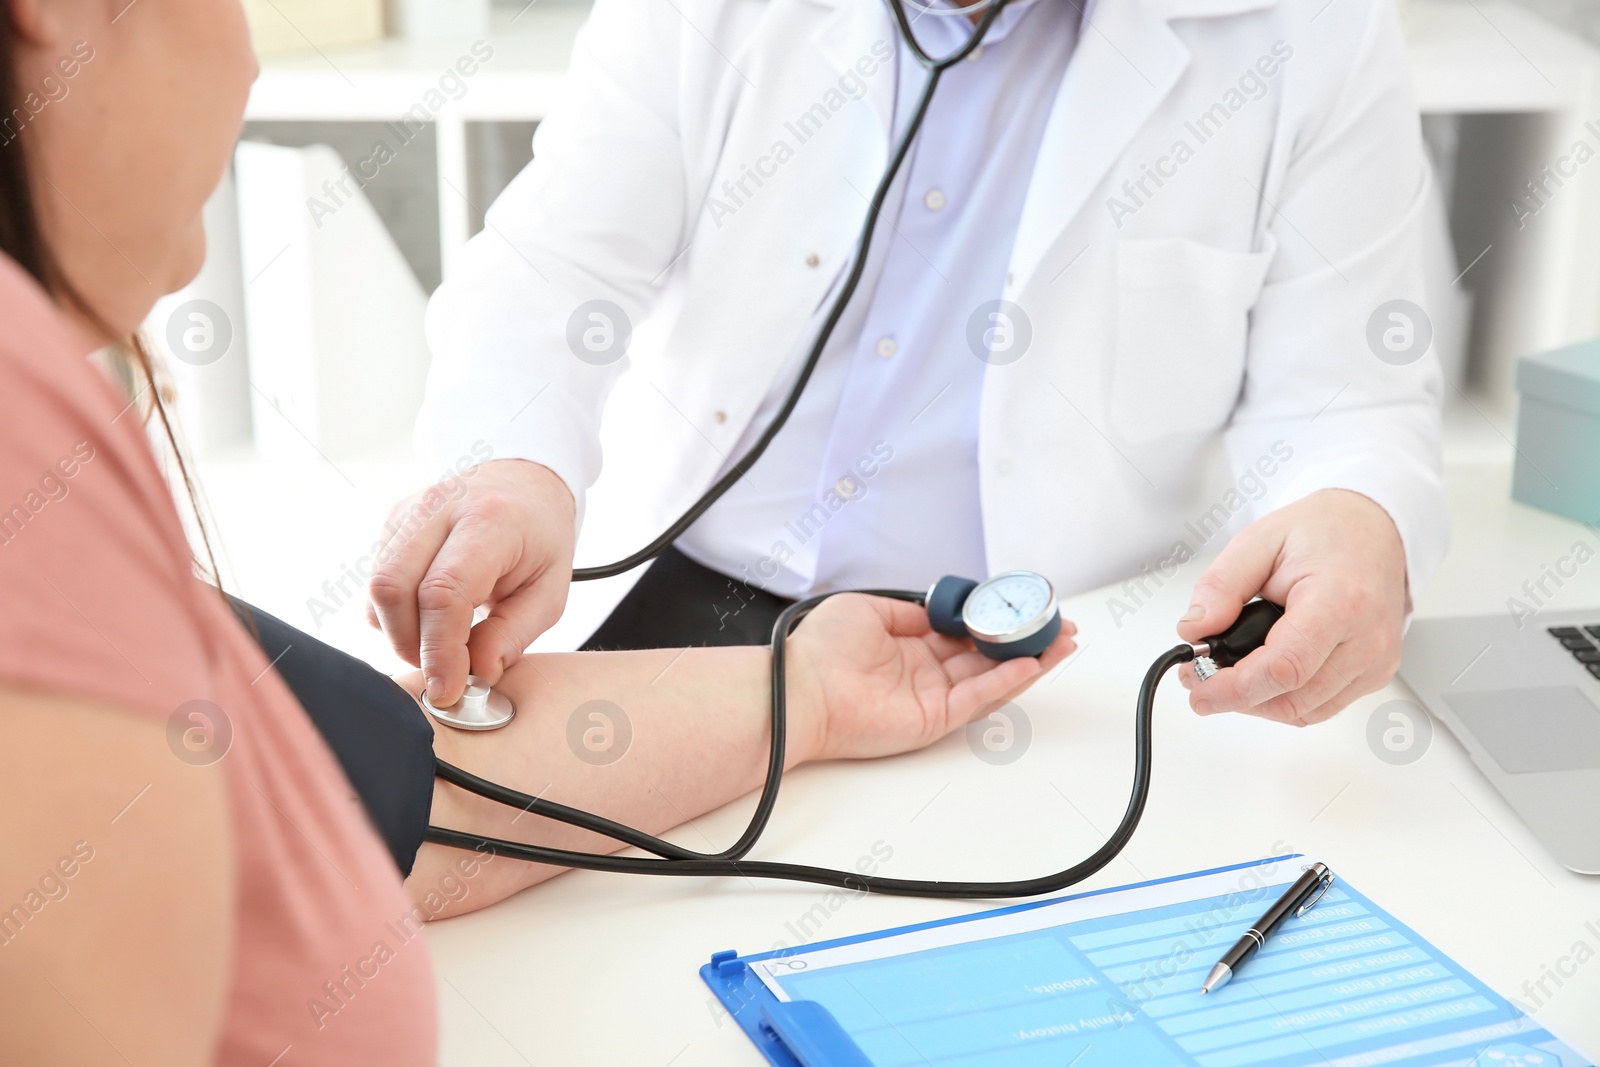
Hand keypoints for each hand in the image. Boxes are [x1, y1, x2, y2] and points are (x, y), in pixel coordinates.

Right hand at [367, 460, 575, 706]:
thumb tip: (477, 674)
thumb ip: (513, 635)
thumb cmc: (540, 539)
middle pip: (392, 589)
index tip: (446, 689)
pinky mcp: (392, 523)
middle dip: (410, 645)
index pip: (443, 592)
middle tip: (443, 669)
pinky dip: (396, 614)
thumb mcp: (550, 591)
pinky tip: (430, 616)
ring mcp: (409, 512)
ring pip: (377, 588)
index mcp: (489, 521)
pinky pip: (377, 582)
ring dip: (401, 632)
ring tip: (442, 641)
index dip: (438, 649)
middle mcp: (440, 508)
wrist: (522, 483)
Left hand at [788, 594, 1076, 761]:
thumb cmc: (820, 651)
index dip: (995, 620)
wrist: (800, 689)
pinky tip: (1029, 663)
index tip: (1022, 606)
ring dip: (1028, 661)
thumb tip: (942, 609)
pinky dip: (1006, 682)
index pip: (964, 633)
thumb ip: (912, 611)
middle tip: (1057, 627)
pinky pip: (978, 699)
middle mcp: (925, 672)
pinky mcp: (933, 720)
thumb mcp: (868, 608)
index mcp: (909, 646)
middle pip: (987, 656)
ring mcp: (932, 697)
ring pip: (992, 679)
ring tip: (1060, 643)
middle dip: (1024, 641)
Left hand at [1176, 489, 1407, 726]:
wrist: (1374, 532)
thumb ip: (1221, 586)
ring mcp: (1375, 662)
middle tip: (1198, 677)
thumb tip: (1194, 630)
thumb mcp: (1258, 541)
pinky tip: (1259, 675)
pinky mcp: (1373, 674)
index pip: (1286, 667)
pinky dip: (1282, 699)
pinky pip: (1321, 706)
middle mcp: (1367, 639)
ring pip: (1304, 712)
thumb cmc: (1324, 533)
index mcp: (1341, 600)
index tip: (1201, 690)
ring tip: (1224, 674)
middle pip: (1293, 699)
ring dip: (1257, 702)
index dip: (1236, 688)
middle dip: (1237, 696)